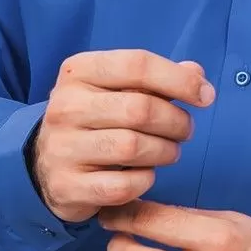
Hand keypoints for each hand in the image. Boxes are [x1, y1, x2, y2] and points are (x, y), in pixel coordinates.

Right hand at [29, 49, 215, 224]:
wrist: (44, 164)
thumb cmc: (94, 119)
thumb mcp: (116, 89)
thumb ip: (157, 79)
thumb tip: (197, 74)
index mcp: (78, 71)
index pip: (138, 64)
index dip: (180, 80)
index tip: (206, 96)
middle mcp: (65, 106)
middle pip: (141, 109)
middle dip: (176, 122)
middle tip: (186, 130)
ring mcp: (62, 147)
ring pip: (134, 147)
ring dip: (165, 152)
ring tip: (170, 151)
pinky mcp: (68, 186)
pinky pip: (124, 185)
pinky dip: (145, 181)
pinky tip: (145, 174)